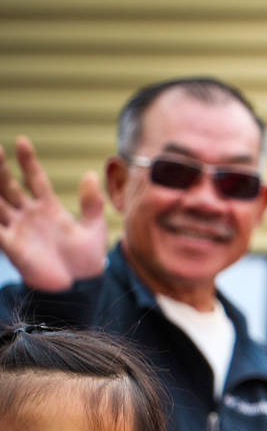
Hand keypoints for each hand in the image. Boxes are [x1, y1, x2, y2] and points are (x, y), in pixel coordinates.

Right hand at [0, 136, 106, 290]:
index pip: (35, 179)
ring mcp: (18, 229)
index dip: (28, 161)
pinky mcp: (11, 245)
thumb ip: (91, 203)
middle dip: (2, 168)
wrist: (79, 289)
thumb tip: (91, 174)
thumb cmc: (86, 262)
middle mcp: (30, 215)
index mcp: (49, 209)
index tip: (22, 140)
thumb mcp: (93, 229)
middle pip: (10, 186)